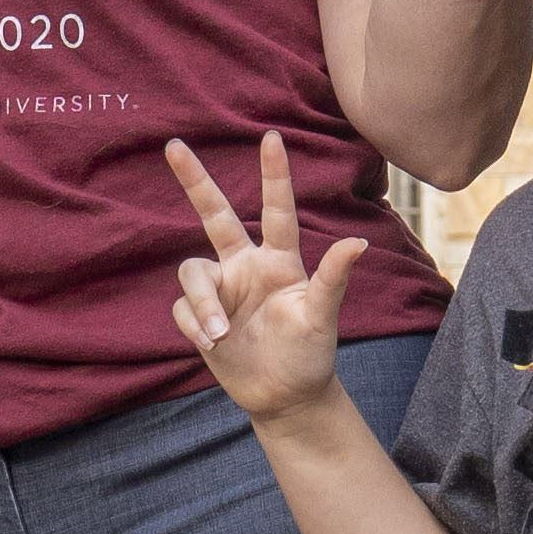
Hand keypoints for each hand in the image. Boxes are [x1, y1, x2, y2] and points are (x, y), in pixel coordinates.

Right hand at [156, 130, 355, 425]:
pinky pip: (184, 308)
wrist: (286, 397)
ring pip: (193, 273)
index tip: (272, 137)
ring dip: (203, 303)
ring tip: (219, 335)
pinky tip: (215, 345)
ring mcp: (221, 290)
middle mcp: (246, 266)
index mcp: (279, 261)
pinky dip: (196, 324)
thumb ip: (333, 278)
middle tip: (174, 145)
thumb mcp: (323, 317)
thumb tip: (358, 241)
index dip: (274, 174)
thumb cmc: (311, 353)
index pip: (276, 210)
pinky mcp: (199, 316)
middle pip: (215, 215)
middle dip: (195, 180)